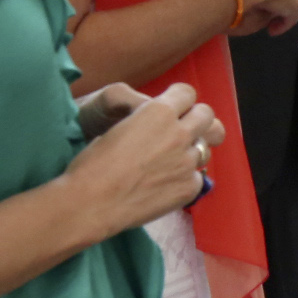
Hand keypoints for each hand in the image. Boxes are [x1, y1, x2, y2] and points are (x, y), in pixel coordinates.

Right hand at [64, 83, 222, 238]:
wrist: (92, 204)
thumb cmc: (94, 165)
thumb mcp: (119, 127)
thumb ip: (146, 121)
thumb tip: (154, 125)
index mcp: (158, 112)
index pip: (187, 93)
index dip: (179, 100)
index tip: (174, 108)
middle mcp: (179, 133)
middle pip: (206, 115)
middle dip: (196, 119)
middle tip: (181, 131)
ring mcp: (187, 162)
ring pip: (203, 148)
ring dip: (189, 152)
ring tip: (167, 164)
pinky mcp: (189, 187)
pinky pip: (196, 177)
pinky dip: (183, 180)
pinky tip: (163, 186)